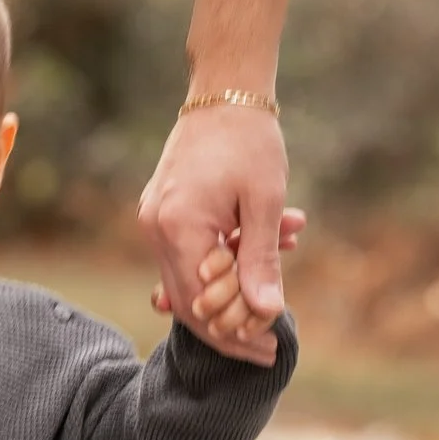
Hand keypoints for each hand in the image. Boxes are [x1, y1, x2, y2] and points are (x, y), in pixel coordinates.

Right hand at [138, 101, 296, 361]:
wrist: (225, 89)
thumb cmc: (249, 140)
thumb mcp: (264, 203)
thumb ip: (260, 261)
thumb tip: (265, 313)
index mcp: (177, 228)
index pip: (201, 306)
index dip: (236, 335)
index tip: (272, 350)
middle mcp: (155, 228)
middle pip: (190, 300)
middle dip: (235, 323)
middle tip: (272, 344)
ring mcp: (155, 219)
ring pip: (192, 277)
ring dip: (237, 284)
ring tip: (283, 277)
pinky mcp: (165, 210)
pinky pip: (192, 251)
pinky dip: (227, 259)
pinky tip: (270, 244)